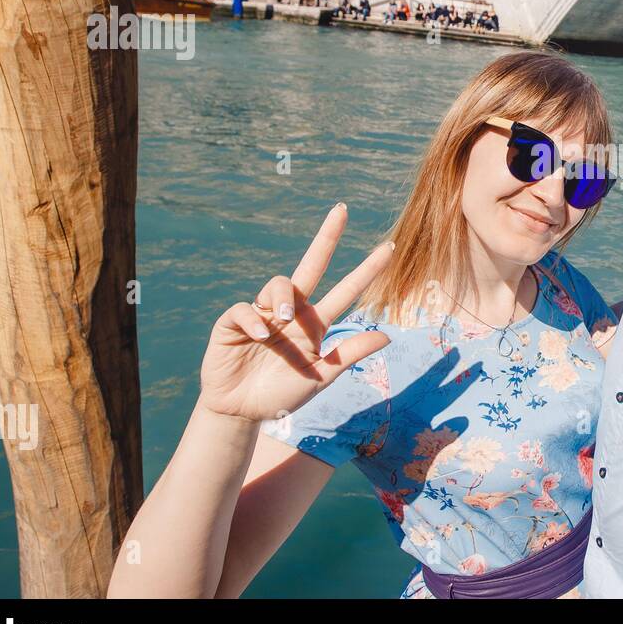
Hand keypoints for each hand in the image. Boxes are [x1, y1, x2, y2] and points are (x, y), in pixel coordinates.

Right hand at [199, 203, 392, 421]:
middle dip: (327, 237)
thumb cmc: (282, 394)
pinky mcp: (233, 323)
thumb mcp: (321, 377)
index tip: (389, 247)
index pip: (346, 290)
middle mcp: (292, 313)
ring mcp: (263, 314)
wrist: (241, 413)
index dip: (367, 270)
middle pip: (311, 265)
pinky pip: (244, 309)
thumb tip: (387, 336)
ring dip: (283, 298)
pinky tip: (261, 337)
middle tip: (342, 210)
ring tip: (284, 321)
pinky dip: (254, 320)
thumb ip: (349, 355)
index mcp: (315, 324)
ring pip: (278, 284)